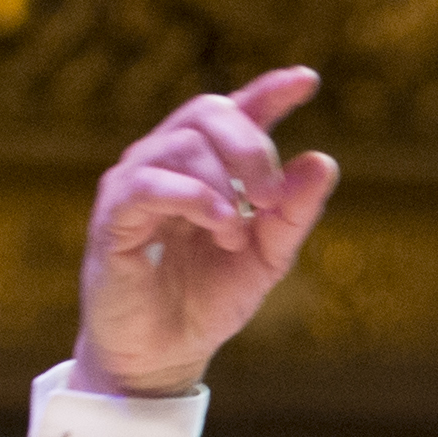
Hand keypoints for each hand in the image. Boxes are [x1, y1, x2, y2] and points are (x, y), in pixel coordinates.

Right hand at [74, 68, 342, 396]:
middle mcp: (167, 162)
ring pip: (181, 143)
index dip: (270, 90)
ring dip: (223, 182)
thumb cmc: (207, 300)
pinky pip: (149, 183)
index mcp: (208, 165)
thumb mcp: (267, 258)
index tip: (307, 80)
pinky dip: (194, 197)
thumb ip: (294, 213)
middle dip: (251, 146)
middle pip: (208, 111)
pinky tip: (222, 226)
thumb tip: (323, 160)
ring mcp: (136, 184)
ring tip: (238, 231)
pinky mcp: (114, 216)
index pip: (237, 109)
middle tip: (270, 197)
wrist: (162, 355)